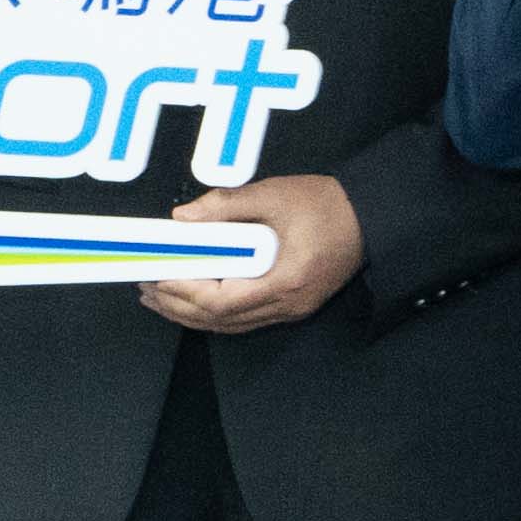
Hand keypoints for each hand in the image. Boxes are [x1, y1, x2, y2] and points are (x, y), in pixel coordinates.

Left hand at [142, 171, 358, 331]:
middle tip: (146, 288)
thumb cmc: (332, 206)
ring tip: (161, 297)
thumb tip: (184, 218)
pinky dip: (215, 312)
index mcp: (284, 281)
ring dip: (192, 313)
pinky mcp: (293, 304)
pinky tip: (197, 299)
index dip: (182, 292)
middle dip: (177, 307)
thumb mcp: (275, 195)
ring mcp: (291, 309)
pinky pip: (245, 318)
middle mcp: (287, 304)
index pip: (220, 301)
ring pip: (230, 325)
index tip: (155, 277)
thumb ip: (226, 205)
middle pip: (220, 321)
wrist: (374, 216)